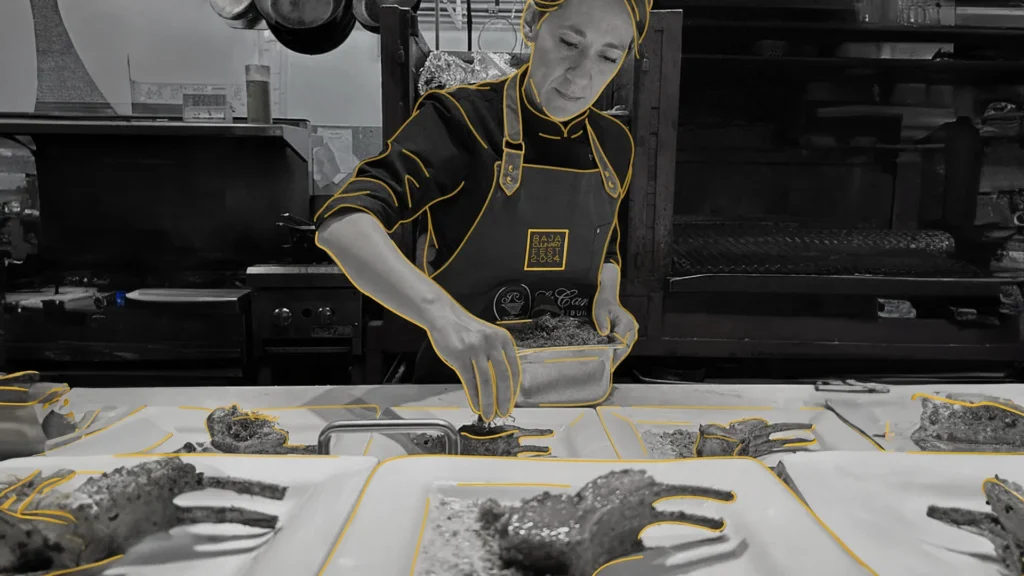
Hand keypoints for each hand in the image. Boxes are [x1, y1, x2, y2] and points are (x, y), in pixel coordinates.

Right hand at [425, 306, 520, 420]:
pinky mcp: (460, 355)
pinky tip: (475, 405)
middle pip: (502, 376)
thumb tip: (503, 387)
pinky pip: (469, 380)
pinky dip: (474, 396)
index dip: (513, 389)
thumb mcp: (488, 339)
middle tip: (502, 412)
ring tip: (488, 414)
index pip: (514, 368)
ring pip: (486, 381)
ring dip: (488, 401)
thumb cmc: (466, 331)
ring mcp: (475, 348)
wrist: (445, 317)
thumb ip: (497, 357)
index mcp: (503, 339)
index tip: (512, 403)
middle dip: (504, 398)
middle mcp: (492, 342)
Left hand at [593, 297, 638, 367]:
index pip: (621, 341)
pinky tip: (613, 359)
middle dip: (618, 358)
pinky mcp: (630, 334)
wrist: (608, 300)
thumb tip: (604, 333)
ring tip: (611, 366)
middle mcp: (632, 328)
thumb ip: (602, 322)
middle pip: (626, 347)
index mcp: (626, 322)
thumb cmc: (603, 305)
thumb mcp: (600, 312)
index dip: (615, 352)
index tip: (609, 361)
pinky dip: (619, 352)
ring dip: (619, 357)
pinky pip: (625, 345)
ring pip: (626, 347)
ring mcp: (632, 331)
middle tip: (610, 368)